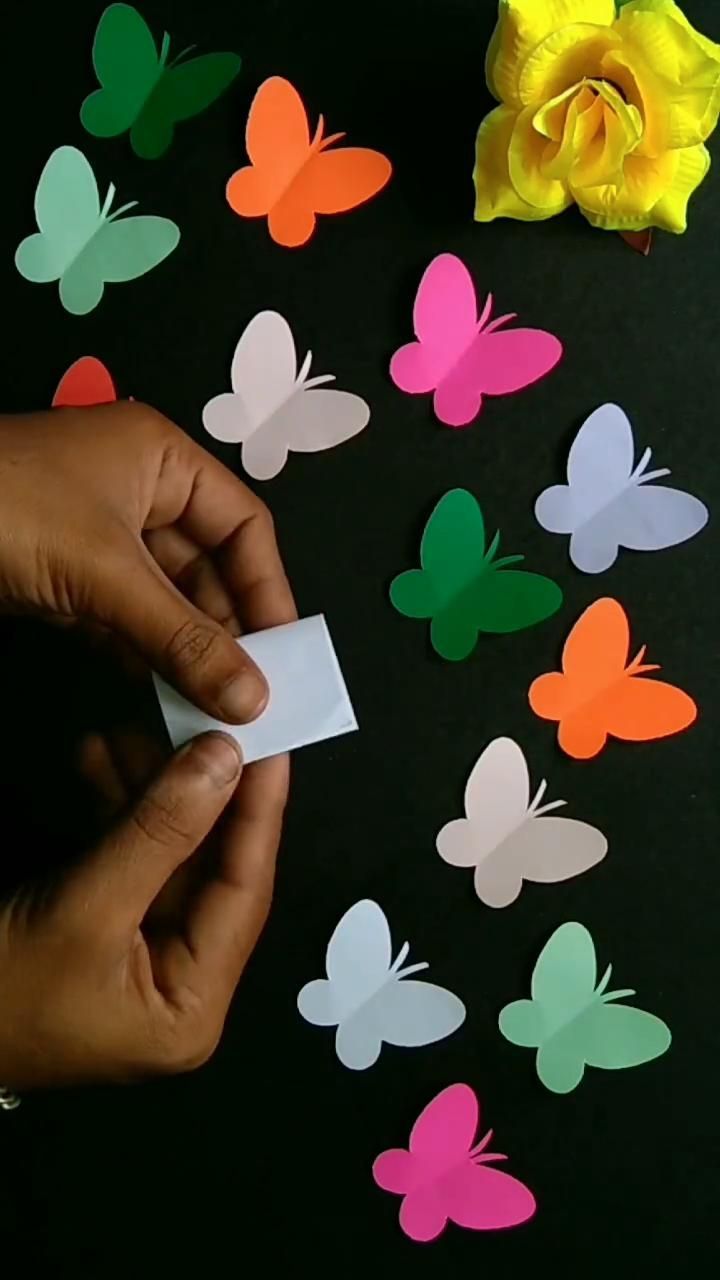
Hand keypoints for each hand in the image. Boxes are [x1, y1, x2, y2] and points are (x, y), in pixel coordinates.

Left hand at [0, 402, 295, 719]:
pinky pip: (126, 621)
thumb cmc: (8, 511)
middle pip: (208, 570)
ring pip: (167, 602)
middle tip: (257, 698)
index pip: (244, 525)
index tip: (288, 653)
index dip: (271, 588)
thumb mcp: (105, 571)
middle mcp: (140, 491)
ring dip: (190, 654)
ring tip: (220, 712)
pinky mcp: (67, 576)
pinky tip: (170, 703)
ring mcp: (99, 536)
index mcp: (161, 459)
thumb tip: (255, 699)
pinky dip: (147, 659)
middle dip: (230, 633)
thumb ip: (183, 636)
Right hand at [0, 733, 285, 1087]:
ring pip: (168, 856)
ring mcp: (143, 959)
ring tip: (134, 730)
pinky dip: (117, 812)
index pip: (246, 893)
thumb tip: (224, 760)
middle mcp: (183, 985)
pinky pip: (129, 861)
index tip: (272, 746)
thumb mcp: (85, 907)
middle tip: (203, 722)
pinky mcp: (105, 933)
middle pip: (210, 870)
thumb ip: (161, 832)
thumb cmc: (1, 988)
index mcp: (194, 1005)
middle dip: (198, 793)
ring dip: (150, 792)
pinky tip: (100, 759)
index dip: (260, 814)